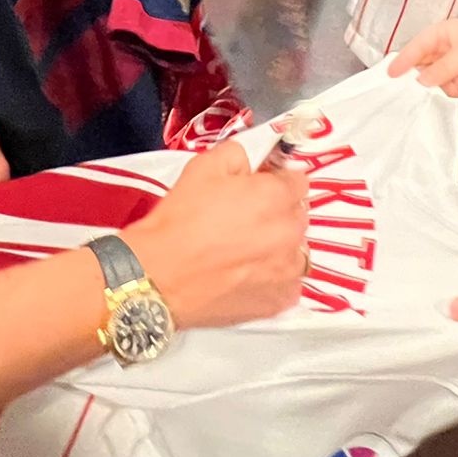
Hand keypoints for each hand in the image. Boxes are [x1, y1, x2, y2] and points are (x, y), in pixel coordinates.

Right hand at [130, 139, 307, 328]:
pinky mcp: (279, 301)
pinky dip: (274, 277)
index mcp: (276, 196)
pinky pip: (288, 283)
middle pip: (297, 215)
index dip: (277, 180)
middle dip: (278, 212)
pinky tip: (247, 274)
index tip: (261, 186)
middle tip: (245, 218)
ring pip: (295, 250)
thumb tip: (252, 160)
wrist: (159, 276)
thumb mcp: (203, 167)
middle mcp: (290, 232)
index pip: (298, 181)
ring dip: (279, 245)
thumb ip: (238, 154)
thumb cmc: (179, 222)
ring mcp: (288, 270)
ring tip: (245, 249)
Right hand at [388, 20, 457, 102]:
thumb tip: (420, 82)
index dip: (402, 60)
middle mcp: (444, 52)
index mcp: (443, 34)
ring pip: (428, 83)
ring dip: (418, 92)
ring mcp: (452, 71)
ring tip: (403, 104)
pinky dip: (433, 101)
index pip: (416, 47)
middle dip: (406, 78)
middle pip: (418, 66)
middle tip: (390, 94)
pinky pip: (442, 95)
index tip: (388, 75)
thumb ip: (443, 68)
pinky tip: (423, 108)